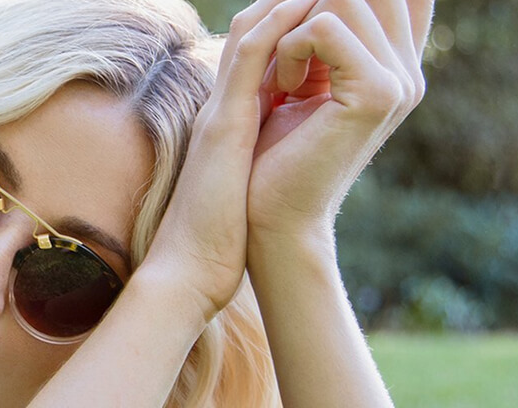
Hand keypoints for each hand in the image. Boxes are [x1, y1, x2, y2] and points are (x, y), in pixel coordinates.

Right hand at [140, 0, 333, 316]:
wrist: (189, 271)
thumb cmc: (220, 238)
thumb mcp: (248, 184)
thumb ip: (264, 154)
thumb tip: (292, 142)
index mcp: (230, 117)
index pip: (259, 50)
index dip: (292, 21)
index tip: (327, 13)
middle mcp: (222, 104)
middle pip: (255, 26)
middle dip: (292, 3)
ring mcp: (218, 111)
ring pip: (251, 30)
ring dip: (287, 3)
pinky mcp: (222, 127)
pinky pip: (249, 59)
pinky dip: (277, 27)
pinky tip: (305, 8)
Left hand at [245, 0, 431, 239]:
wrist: (270, 214)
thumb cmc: (272, 151)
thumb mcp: (300, 76)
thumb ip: (322, 31)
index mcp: (394, 62)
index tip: (307, 31)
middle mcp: (406, 69)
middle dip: (310, 6)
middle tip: (285, 57)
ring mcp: (398, 81)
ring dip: (293, 30)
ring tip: (283, 79)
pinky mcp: (376, 94)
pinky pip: (325, 29)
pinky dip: (290, 49)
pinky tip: (284, 89)